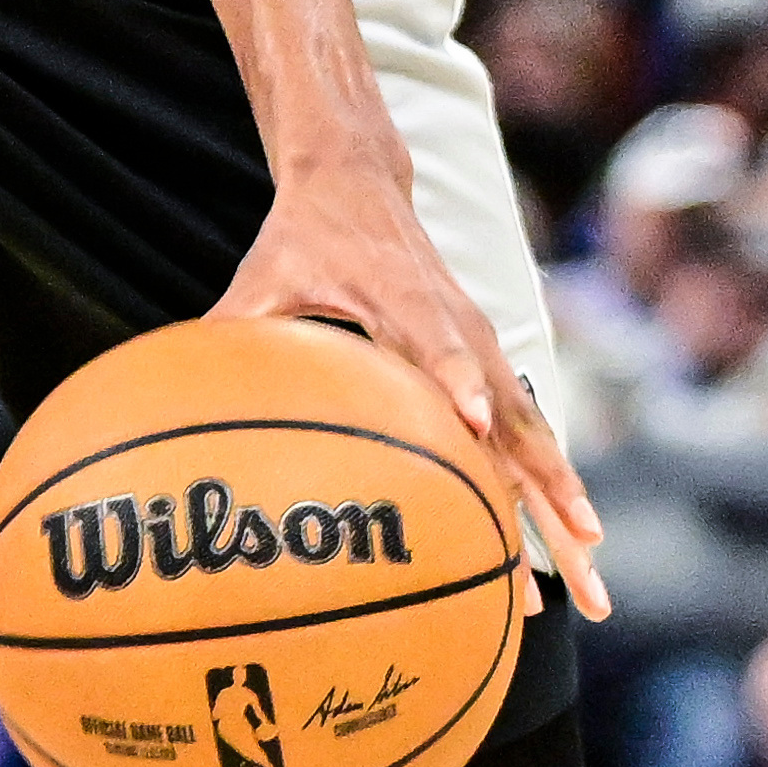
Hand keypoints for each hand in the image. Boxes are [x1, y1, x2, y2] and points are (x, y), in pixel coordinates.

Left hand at [210, 166, 608, 617]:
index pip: (437, 346)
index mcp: (406, 302)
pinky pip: (527, 435)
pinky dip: (551, 487)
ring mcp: (485, 350)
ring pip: (536, 439)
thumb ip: (229, 326)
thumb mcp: (261, 273)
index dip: (454, 382)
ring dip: (567, 507)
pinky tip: (573, 546)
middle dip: (551, 488)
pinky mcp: (490, 363)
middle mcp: (462, 332)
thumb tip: (171, 380)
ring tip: (596, 582)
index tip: (471, 423)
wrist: (361, 184)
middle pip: (515, 418)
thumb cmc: (302, 237)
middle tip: (586, 550)